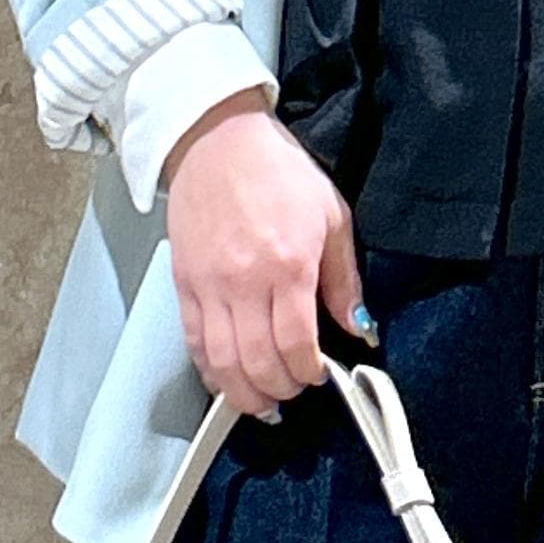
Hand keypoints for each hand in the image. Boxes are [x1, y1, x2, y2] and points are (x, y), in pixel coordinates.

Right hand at [162, 86, 368, 416]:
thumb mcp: (332, 217)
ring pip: (221, 363)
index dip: (308, 370)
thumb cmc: (278, 172)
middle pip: (257, 362)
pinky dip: (211, 370)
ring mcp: (209, 285)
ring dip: (243, 394)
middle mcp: (244, 281)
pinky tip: (227, 380)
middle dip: (279, 388)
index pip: (296, 343)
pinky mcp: (183, 284)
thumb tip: (360, 328)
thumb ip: (345, 280)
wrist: (220, 141)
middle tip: (292, 390)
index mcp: (288, 264)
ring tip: (262, 401)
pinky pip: (193, 343)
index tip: (318, 373)